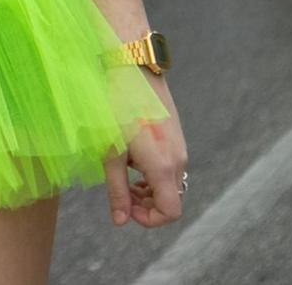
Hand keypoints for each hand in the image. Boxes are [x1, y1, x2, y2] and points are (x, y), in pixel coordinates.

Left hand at [106, 96, 187, 229]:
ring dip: (149, 189)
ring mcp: (180, 148)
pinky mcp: (177, 137)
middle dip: (146, 204)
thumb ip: (117, 190)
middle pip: (171, 200)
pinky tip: (133, 156)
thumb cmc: (116, 109)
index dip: (148, 219)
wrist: (133, 70)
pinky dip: (154, 173)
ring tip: (124, 172)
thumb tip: (120, 221)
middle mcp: (178, 159)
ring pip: (171, 184)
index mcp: (163, 166)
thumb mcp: (111, 153)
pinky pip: (170, 167)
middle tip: (121, 191)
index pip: (170, 212)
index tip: (126, 207)